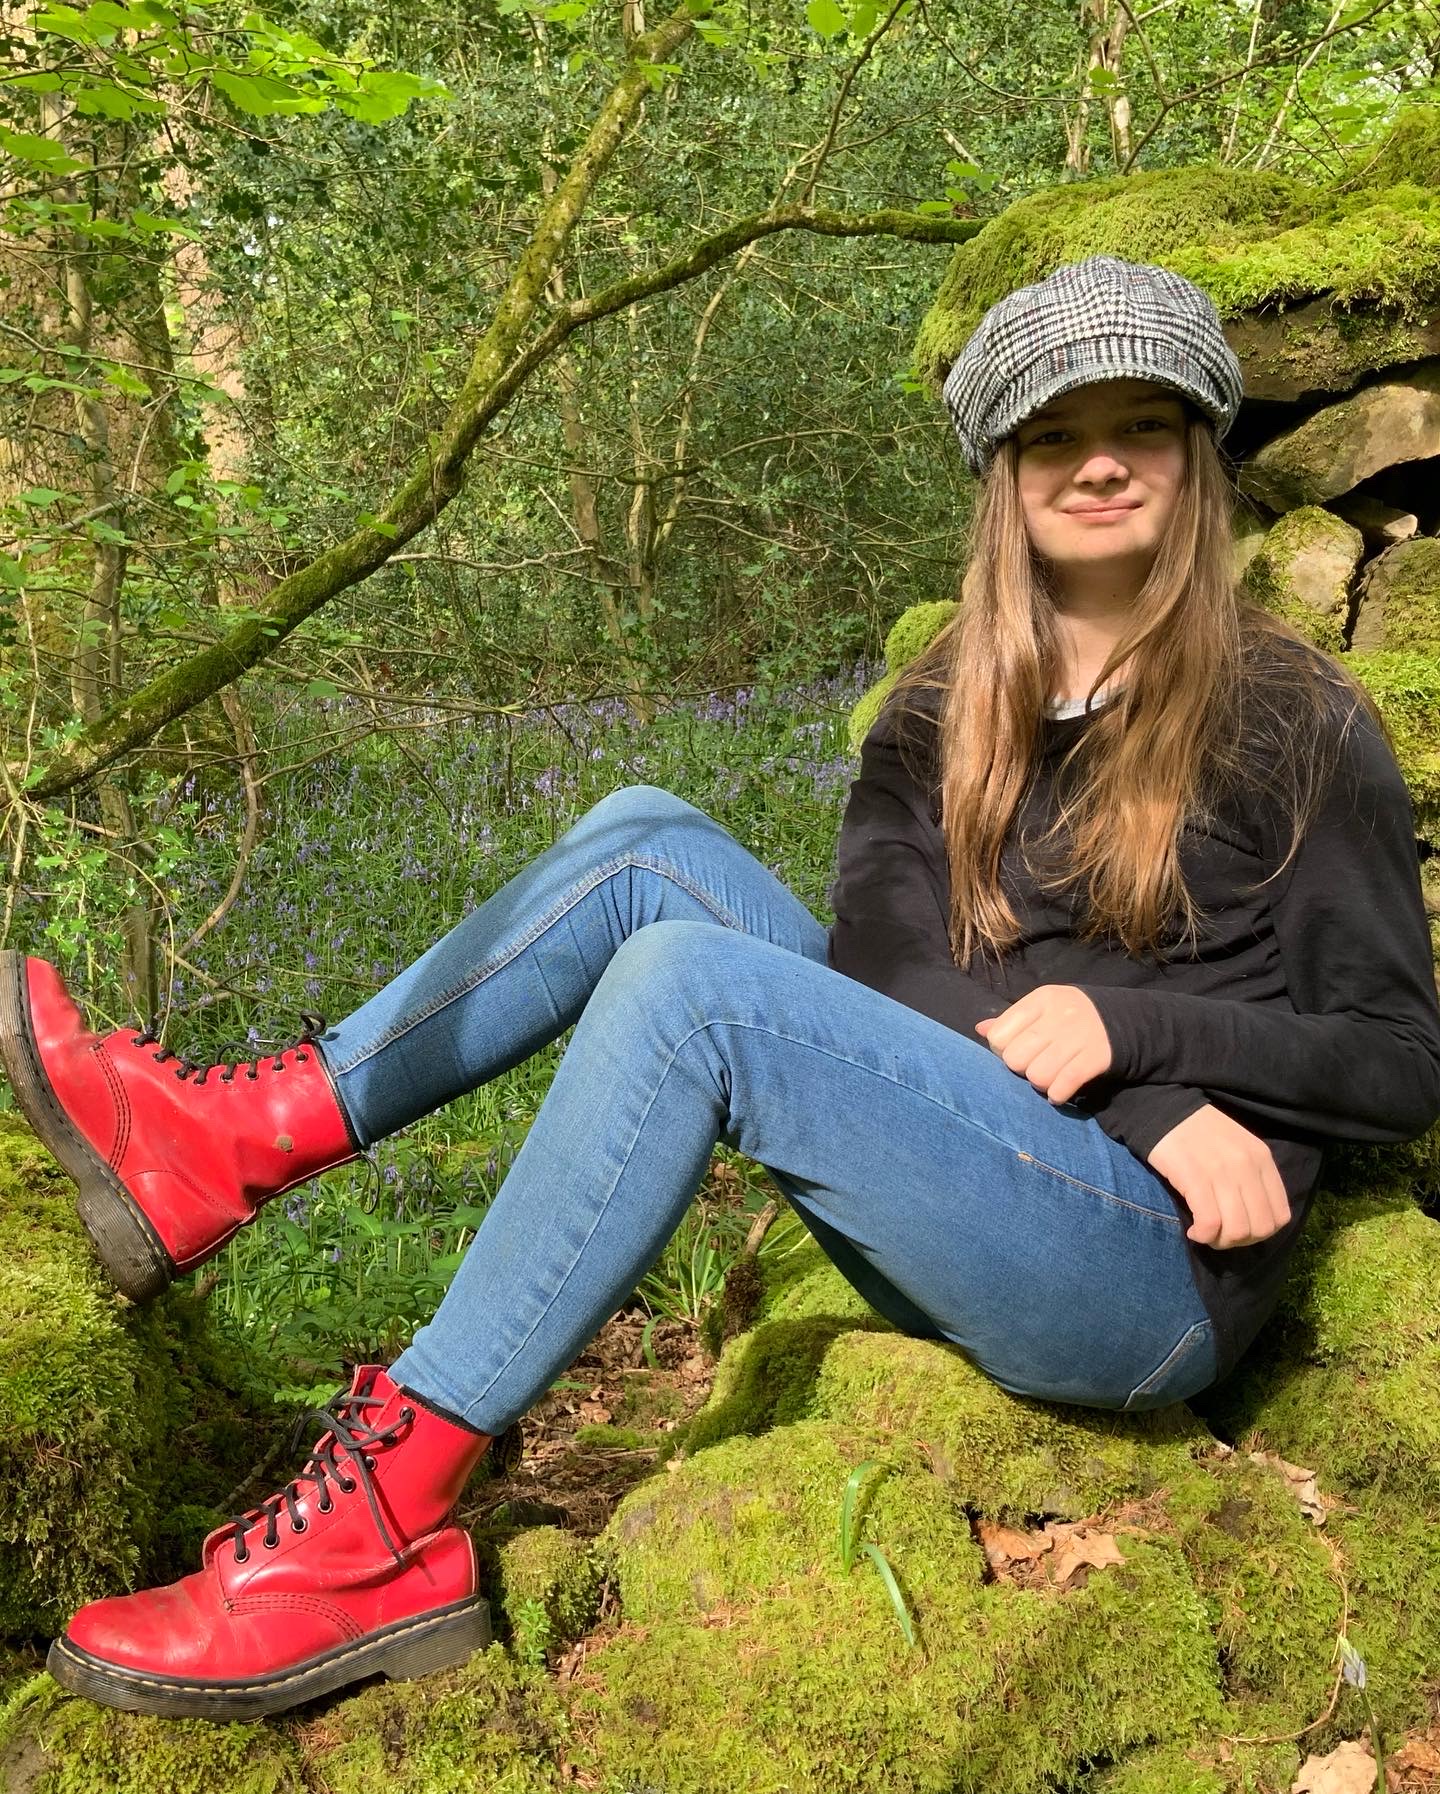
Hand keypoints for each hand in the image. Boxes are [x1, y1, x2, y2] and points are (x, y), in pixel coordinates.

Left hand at [973, 984, 1112, 1104]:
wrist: (1131, 1021)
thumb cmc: (1076, 1017)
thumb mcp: (1046, 1009)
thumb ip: (1012, 1019)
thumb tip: (980, 1029)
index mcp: (1042, 999)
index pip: (999, 1035)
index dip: (1003, 1050)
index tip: (1020, 1051)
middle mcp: (1058, 1015)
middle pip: (1015, 1058)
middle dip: (1021, 1069)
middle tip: (1035, 1066)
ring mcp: (1078, 1036)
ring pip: (1037, 1076)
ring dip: (1040, 1084)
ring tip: (1050, 1078)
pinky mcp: (1096, 1058)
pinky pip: (1063, 1086)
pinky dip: (1057, 1096)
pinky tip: (1060, 1092)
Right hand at [1146, 1104, 1291, 1249]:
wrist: (1164, 1109)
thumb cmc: (1199, 1133)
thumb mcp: (1238, 1148)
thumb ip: (1252, 1178)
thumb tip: (1252, 1218)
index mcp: (1262, 1160)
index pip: (1280, 1215)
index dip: (1261, 1234)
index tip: (1238, 1230)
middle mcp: (1247, 1166)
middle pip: (1260, 1228)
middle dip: (1240, 1242)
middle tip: (1219, 1235)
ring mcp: (1222, 1171)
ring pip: (1237, 1229)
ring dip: (1220, 1241)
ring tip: (1205, 1233)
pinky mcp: (1195, 1176)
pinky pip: (1210, 1222)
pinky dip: (1204, 1235)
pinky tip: (1193, 1231)